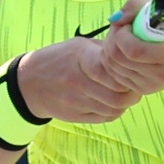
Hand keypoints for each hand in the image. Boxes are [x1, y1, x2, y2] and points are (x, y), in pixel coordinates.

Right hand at [17, 38, 141, 123]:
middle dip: (132, 90)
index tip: (133, 68)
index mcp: (80, 59)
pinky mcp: (76, 117)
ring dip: (126, 101)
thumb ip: (104, 50)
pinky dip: (115, 110)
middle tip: (135, 83)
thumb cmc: (58, 59)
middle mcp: (78, 82)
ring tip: (125, 92)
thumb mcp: (79, 45)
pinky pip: (105, 117)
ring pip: (115, 109)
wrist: (28, 83)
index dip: (129, 71)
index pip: (114, 69)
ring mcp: (77, 102)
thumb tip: (131, 51)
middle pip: (119, 95)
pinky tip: (113, 101)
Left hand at [101, 0, 163, 94]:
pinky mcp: (143, 90)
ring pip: (112, 67)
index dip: (122, 34)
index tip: (129, 24)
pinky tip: (124, 51)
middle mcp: (162, 74)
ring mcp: (152, 85)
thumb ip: (136, 6)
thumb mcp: (163, 10)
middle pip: (118, 58)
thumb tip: (114, 19)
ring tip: (124, 38)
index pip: (133, 50)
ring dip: (110, 48)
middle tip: (122, 28)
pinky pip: (115, 75)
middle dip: (113, 38)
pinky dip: (113, 60)